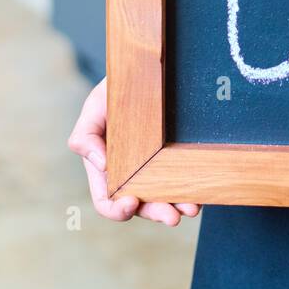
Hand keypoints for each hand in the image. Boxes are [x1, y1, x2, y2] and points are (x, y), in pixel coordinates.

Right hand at [67, 77, 200, 225]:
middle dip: (157, 213)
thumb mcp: (93, 108)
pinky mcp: (174, 158)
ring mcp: (154, 169)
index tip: (131, 203)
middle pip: (141, 207)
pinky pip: (183, 180)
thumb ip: (85, 137)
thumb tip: (100, 165)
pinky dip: (192, 189)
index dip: (117, 210)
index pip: (107, 201)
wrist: (143, 71)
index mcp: (106, 170)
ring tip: (192, 207)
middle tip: (174, 217)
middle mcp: (130, 175)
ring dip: (178, 206)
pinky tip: (202, 192)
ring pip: (165, 198)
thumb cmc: (114, 91)